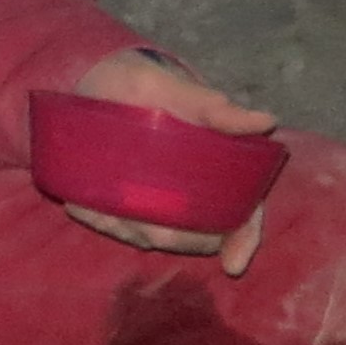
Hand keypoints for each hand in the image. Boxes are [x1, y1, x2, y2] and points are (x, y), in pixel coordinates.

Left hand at [68, 48, 277, 276]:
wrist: (98, 80)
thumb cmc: (146, 82)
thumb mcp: (173, 88)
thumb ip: (212, 106)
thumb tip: (265, 121)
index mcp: (216, 167)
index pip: (241, 213)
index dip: (243, 238)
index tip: (233, 264)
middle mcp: (187, 191)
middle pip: (189, 235)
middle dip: (166, 233)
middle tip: (134, 213)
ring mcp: (151, 199)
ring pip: (148, 234)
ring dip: (125, 227)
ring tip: (100, 204)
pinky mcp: (117, 201)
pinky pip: (111, 224)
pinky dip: (96, 218)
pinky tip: (80, 204)